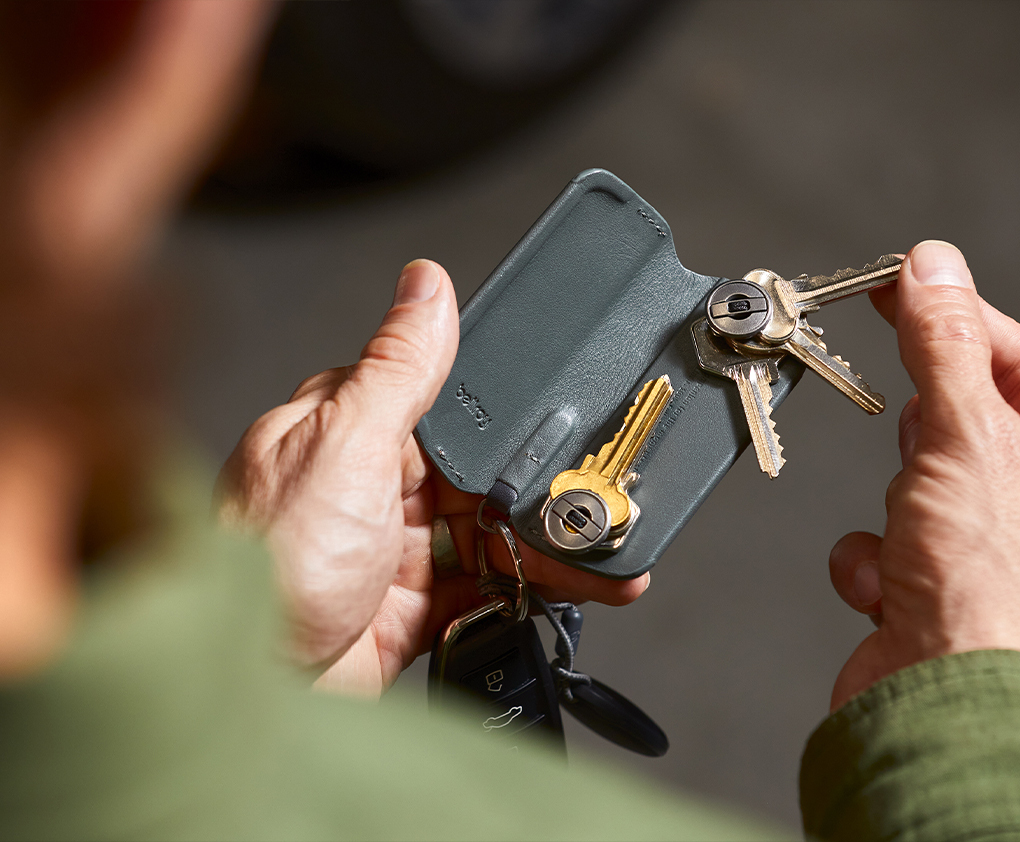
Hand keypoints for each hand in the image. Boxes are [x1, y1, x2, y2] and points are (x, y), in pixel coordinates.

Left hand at [216, 260, 647, 696]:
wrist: (254, 692)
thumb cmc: (273, 562)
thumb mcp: (347, 443)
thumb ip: (400, 367)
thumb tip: (425, 283)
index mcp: (348, 428)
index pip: (442, 399)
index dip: (502, 410)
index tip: (564, 417)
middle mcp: (370, 486)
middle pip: (477, 473)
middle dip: (540, 487)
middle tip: (598, 495)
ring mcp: (391, 550)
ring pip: (490, 532)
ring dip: (548, 542)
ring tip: (604, 552)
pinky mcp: (408, 609)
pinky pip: (487, 588)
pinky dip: (532, 589)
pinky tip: (573, 587)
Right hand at [827, 240, 1019, 710]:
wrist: (938, 712)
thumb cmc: (987, 601)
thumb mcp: (965, 440)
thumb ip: (946, 344)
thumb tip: (935, 269)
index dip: (960, 322)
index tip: (905, 285)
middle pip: (970, 422)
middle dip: (928, 445)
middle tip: (926, 458)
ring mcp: (1002, 558)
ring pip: (922, 480)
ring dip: (900, 506)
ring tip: (919, 539)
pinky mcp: (947, 591)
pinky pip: (894, 537)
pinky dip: (879, 557)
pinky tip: (897, 588)